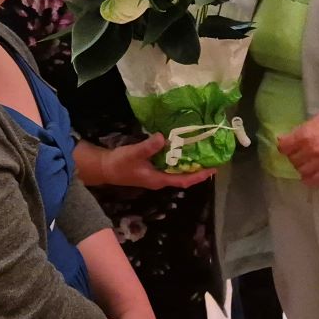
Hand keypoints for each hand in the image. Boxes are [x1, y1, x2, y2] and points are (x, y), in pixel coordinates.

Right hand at [80, 135, 213, 189]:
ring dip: (189, 163)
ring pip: (177, 170)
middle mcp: (160, 179)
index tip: (213, 169)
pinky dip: (178, 157)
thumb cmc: (120, 164)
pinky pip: (170, 164)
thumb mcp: (134, 154)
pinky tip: (182, 147)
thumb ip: (148, 147)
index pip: (184, 180)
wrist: (105, 168)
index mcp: (159, 180)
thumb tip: (162, 138)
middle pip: (184, 176)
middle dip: (198, 169)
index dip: (199, 176)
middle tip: (212, 157)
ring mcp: (156, 174)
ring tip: (202, 152)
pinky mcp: (152, 168)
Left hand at [278, 102, 318, 186]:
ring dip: (301, 166)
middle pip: (292, 159)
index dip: (284, 145)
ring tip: (306, 160)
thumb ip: (304, 129)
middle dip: (293, 155)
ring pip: (300, 171)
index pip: (284, 147)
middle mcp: (311, 150)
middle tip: (299, 151)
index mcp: (305, 135)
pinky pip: (314, 180)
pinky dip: (310, 177)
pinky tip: (311, 171)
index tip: (287, 144)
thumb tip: (291, 136)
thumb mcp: (318, 117)